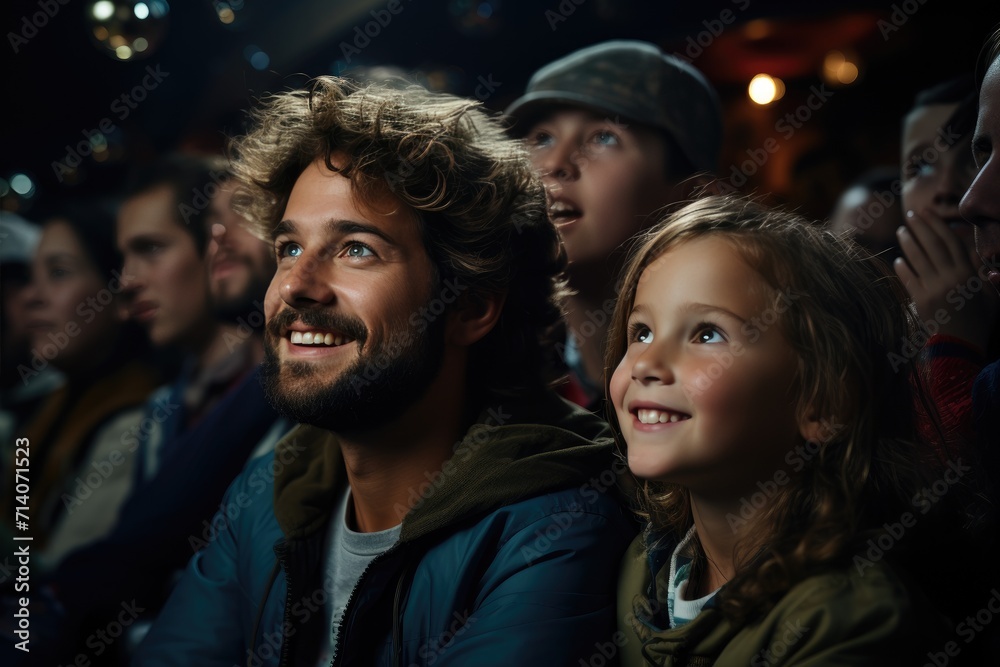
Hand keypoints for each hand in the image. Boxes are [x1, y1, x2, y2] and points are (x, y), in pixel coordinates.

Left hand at [894, 209, 997, 352]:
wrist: (962, 345)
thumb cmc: (980, 322)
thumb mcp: (992, 298)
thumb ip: (986, 277)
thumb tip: (984, 261)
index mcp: (968, 274)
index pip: (952, 243)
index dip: (939, 226)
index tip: (929, 213)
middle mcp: (950, 278)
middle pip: (933, 246)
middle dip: (921, 227)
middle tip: (911, 214)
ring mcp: (934, 289)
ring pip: (918, 260)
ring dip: (908, 243)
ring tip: (900, 230)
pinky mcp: (920, 301)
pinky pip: (909, 280)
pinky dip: (902, 268)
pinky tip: (897, 259)